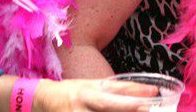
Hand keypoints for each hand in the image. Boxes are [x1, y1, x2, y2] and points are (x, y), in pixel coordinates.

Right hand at [35, 77, 159, 111]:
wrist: (42, 99)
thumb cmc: (72, 92)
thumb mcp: (91, 87)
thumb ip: (111, 91)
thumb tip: (140, 94)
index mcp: (90, 87)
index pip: (116, 88)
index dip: (135, 90)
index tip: (154, 91)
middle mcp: (83, 100)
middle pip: (108, 104)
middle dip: (128, 106)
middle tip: (146, 108)